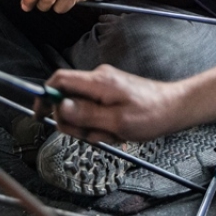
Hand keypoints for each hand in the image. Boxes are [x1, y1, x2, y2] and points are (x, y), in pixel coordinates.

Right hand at [40, 65, 186, 144]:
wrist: (175, 109)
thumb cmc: (151, 114)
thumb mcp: (117, 121)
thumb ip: (86, 115)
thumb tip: (60, 107)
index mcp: (98, 82)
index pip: (60, 80)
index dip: (45, 96)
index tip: (40, 115)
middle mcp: (98, 80)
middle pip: (67, 100)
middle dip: (75, 122)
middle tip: (93, 135)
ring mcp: (104, 88)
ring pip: (81, 110)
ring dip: (92, 128)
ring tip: (114, 134)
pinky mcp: (111, 96)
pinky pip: (95, 113)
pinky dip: (101, 126)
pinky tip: (118, 132)